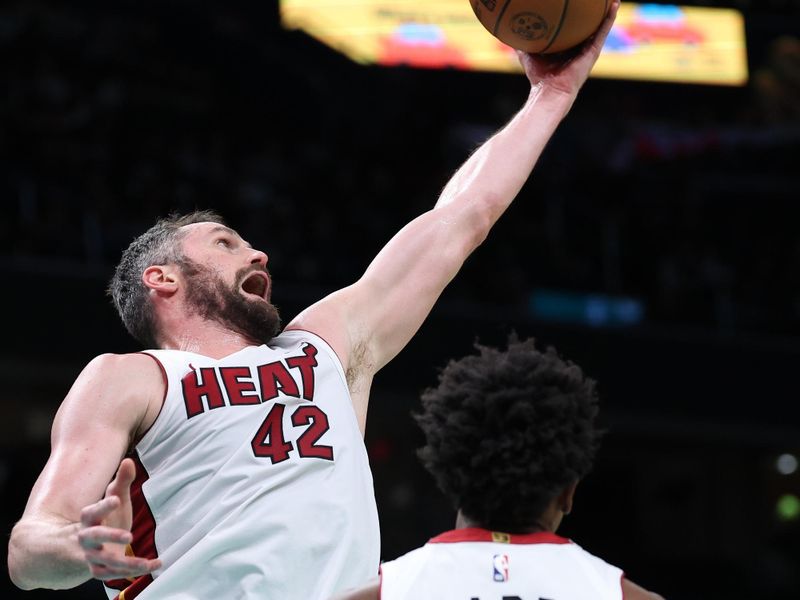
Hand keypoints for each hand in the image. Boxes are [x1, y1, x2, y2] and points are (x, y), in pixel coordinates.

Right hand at [77, 458, 161, 579]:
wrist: (86, 545)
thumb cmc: (107, 517)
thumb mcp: (115, 498)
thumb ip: (122, 482)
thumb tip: (128, 461)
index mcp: (89, 518)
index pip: (92, 511)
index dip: (103, 505)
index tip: (116, 499)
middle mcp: (87, 538)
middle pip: (95, 537)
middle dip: (111, 536)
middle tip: (130, 536)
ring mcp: (91, 555)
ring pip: (105, 561)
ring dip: (126, 563)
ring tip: (147, 562)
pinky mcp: (98, 569)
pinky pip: (112, 574)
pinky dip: (132, 572)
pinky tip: (152, 565)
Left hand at [516, 0, 619, 95]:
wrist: (550, 91)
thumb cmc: (539, 77)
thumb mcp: (528, 54)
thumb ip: (522, 43)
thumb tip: (509, 31)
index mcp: (566, 49)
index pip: (571, 30)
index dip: (574, 18)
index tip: (576, 3)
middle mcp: (579, 48)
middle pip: (587, 26)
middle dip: (592, 13)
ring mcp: (588, 50)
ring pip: (599, 27)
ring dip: (606, 12)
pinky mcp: (593, 52)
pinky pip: (603, 32)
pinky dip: (609, 18)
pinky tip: (613, 5)